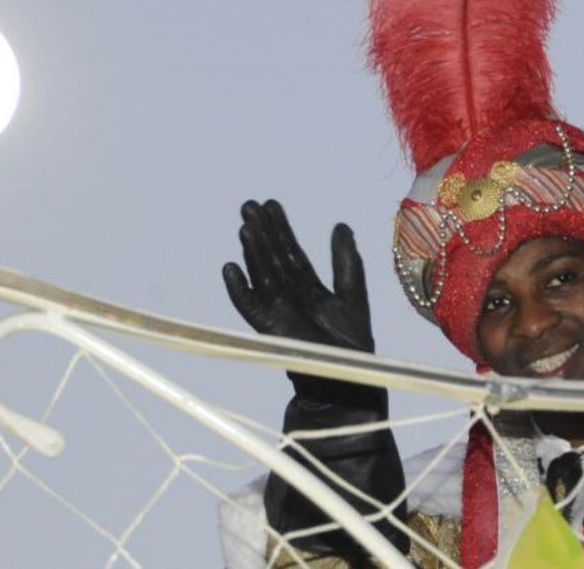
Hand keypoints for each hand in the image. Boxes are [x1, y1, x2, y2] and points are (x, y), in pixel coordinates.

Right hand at [223, 199, 373, 352]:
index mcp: (309, 287)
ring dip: (252, 252)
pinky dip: (239, 288)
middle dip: (262, 232)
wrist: (346, 378)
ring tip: (245, 227)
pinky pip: (249, 306)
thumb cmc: (351, 342)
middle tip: (249, 205)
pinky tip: (230, 268)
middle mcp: (289, 296)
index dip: (281, 229)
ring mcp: (277, 311)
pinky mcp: (270, 328)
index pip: (291, 252)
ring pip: (261, 275)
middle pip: (272, 258)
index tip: (271, 204)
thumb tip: (341, 225)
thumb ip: (347, 262)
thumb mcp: (353, 293)